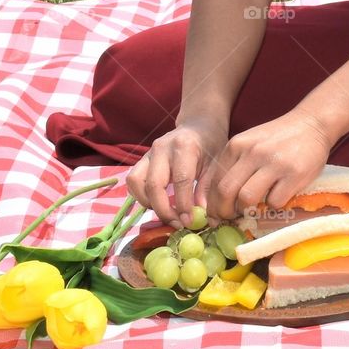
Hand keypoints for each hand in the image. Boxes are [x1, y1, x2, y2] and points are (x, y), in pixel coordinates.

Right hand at [126, 114, 228, 229]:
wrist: (199, 125)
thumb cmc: (210, 144)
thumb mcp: (215, 164)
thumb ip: (207, 189)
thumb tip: (201, 216)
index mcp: (184, 146)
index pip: (180, 180)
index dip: (183, 205)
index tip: (189, 222)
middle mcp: (162, 147)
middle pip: (154, 184)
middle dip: (163, 210)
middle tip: (177, 224)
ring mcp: (149, 152)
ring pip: (136, 182)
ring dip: (148, 203)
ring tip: (166, 212)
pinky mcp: (142, 158)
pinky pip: (133, 180)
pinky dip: (140, 196)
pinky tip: (157, 203)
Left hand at [203, 109, 333, 223]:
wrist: (311, 123)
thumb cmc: (278, 137)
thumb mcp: (250, 143)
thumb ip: (235, 165)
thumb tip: (219, 198)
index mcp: (237, 145)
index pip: (216, 181)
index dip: (214, 203)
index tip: (218, 213)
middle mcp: (252, 152)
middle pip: (226, 191)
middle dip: (225, 211)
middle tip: (231, 218)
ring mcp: (273, 163)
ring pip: (247, 198)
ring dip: (248, 210)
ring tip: (254, 209)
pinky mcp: (294, 174)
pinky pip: (275, 202)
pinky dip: (273, 206)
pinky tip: (277, 197)